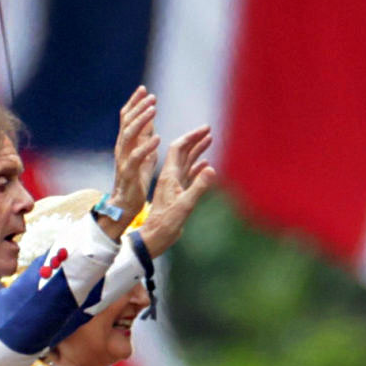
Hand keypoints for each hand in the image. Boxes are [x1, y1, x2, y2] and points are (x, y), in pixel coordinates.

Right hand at [106, 88, 159, 235]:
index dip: (134, 103)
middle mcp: (121, 148)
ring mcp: (123, 160)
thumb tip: (150, 123)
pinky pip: (136, 157)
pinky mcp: (129, 173)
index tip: (144, 90)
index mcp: (125, 143)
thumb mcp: (143, 156)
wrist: (125, 204)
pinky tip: (157, 138)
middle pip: (127, 123)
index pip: (126, 118)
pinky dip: (146, 146)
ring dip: (141, 121)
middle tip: (151, 96)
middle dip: (138, 108)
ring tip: (153, 110)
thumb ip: (145, 139)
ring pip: (129, 136)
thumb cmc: (135, 180)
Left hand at [138, 125, 215, 255]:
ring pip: (186, 162)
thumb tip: (210, 167)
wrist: (154, 237)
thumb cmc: (167, 223)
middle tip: (209, 129)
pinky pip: (188, 176)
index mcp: (169, 176)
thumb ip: (198, 187)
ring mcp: (174, 185)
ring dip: (197, 150)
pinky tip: (205, 166)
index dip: (191, 137)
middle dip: (195, 139)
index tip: (205, 128)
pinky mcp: (177, 194)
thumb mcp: (185, 205)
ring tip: (209, 140)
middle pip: (182, 152)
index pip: (179, 148)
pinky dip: (197, 168)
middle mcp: (170, 177)